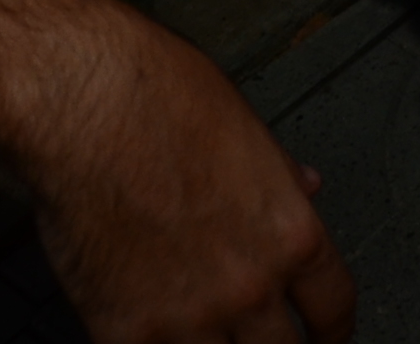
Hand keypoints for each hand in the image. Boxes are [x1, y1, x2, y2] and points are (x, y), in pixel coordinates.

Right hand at [16, 2, 356, 342]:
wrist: (85, 109)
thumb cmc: (158, 99)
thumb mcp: (246, 130)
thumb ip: (278, 177)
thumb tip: (303, 186)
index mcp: (289, 234)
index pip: (333, 308)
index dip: (333, 333)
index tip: (324, 338)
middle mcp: (250, 286)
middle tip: (261, 339)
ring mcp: (189, 318)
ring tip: (205, 338)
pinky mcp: (125, 333)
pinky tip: (153, 339)